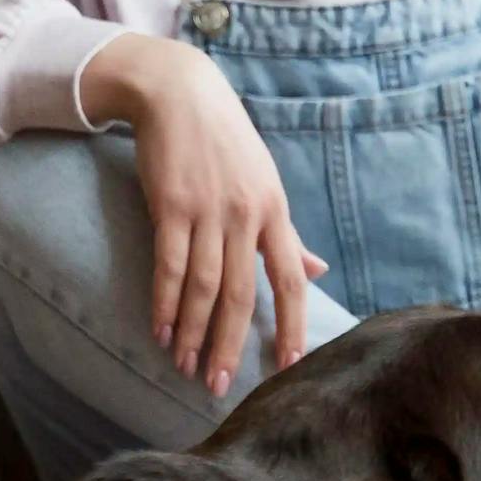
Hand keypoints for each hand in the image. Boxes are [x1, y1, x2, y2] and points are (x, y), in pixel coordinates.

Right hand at [81, 32, 324, 396]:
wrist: (181, 94)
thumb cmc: (227, 144)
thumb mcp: (267, 183)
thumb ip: (287, 234)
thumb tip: (317, 270)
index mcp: (275, 212)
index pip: (290, 280)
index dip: (291, 325)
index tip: (288, 367)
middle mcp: (247, 214)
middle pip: (241, 293)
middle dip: (230, 343)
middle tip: (218, 385)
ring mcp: (208, 210)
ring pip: (203, 286)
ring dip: (193, 332)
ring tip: (185, 366)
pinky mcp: (171, 205)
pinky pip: (169, 265)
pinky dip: (165, 303)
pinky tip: (162, 331)